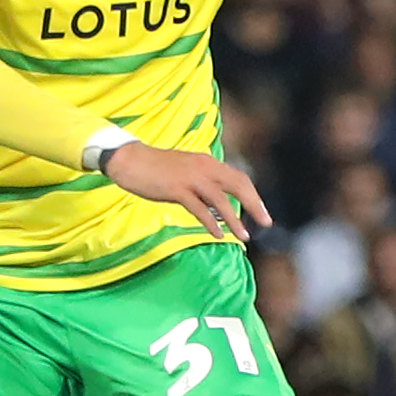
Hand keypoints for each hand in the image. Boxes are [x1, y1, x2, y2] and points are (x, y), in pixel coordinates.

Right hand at [101, 143, 271, 242]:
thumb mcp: (184, 170)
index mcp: (207, 162)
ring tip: (245, 236)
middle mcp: (204, 167)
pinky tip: (219, 234)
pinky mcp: (176, 190)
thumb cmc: (153, 167)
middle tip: (266, 223)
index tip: (261, 212)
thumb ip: (201, 183)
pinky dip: (211, 222)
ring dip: (236, 219)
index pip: (239, 178)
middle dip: (255, 205)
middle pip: (238, 185)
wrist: (128, 159)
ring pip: (221, 200)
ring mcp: (190, 178)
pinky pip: (199, 209)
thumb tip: (217, 204)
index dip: (253, 195)